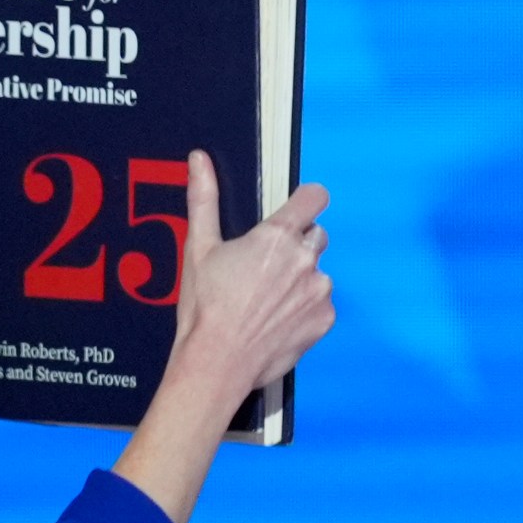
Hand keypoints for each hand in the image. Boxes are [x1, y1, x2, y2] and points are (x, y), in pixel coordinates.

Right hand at [170, 154, 332, 403]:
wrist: (217, 363)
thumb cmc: (204, 307)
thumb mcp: (198, 248)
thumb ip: (204, 198)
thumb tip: (199, 160)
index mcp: (277, 236)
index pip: (315, 197)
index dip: (307, 200)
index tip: (297, 209)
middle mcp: (305, 259)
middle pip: (317, 235)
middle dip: (298, 244)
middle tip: (265, 268)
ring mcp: (319, 291)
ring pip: (318, 272)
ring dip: (301, 279)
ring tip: (267, 300)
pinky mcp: (324, 319)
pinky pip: (321, 304)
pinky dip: (305, 309)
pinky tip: (277, 320)